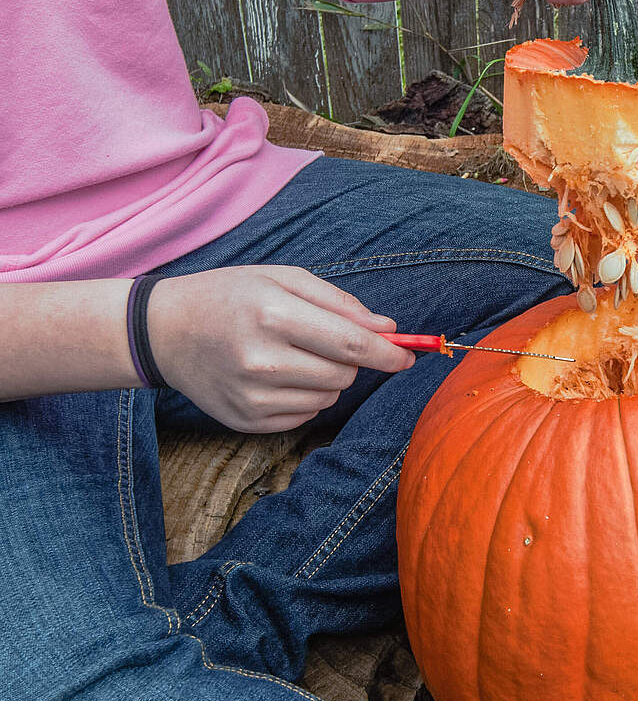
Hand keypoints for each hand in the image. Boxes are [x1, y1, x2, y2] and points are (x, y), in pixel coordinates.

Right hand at [148, 266, 413, 433]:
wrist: (162, 331)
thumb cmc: (230, 295)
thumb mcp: (282, 279)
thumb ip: (340, 303)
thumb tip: (388, 330)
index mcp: (272, 315)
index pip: (351, 345)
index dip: (389, 353)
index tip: (411, 356)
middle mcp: (261, 360)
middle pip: (345, 374)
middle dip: (351, 359)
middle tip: (324, 340)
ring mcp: (252, 396)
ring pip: (329, 396)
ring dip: (328, 377)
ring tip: (293, 354)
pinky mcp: (247, 421)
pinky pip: (306, 415)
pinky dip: (306, 396)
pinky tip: (278, 375)